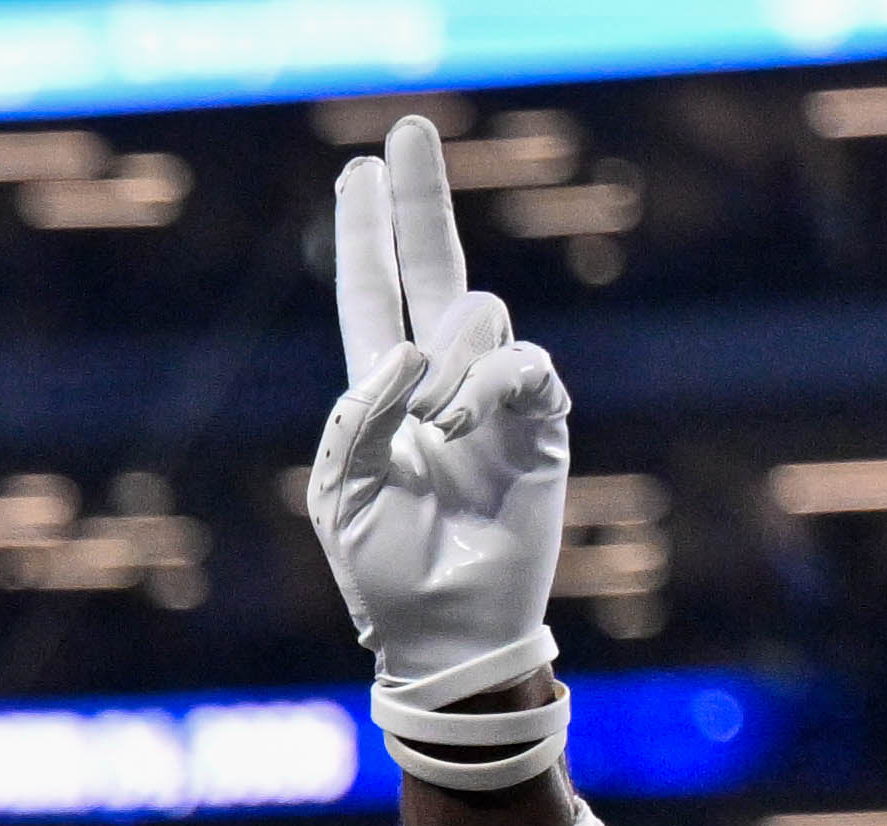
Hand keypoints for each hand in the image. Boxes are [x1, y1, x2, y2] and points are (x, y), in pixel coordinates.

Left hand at [306, 120, 572, 696]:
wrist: (446, 633)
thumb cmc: (386, 573)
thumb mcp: (345, 489)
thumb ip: (361, 414)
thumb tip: (410, 350)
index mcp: (384, 398)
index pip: (373, 298)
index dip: (367, 236)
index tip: (358, 173)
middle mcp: (442, 383)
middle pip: (433, 269)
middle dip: (419, 201)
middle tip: (407, 132)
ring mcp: (494, 399)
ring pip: (476, 317)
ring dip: (447, 364)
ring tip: (433, 427)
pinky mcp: (541, 423)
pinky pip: (523, 364)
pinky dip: (489, 384)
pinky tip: (462, 423)